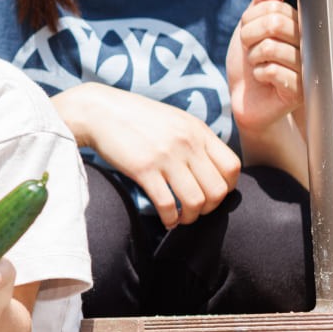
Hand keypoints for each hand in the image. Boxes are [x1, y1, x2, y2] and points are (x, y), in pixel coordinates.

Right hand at [55, 83, 239, 226]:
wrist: (100, 111)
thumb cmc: (136, 117)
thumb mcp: (174, 120)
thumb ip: (194, 139)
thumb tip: (209, 166)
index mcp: (198, 131)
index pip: (232, 167)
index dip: (227, 188)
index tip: (212, 194)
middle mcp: (187, 143)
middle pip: (218, 189)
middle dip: (210, 208)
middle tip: (197, 210)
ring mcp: (166, 157)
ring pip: (196, 201)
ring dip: (192, 217)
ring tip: (182, 218)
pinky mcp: (143, 169)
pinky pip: (167, 204)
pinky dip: (170, 219)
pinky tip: (167, 220)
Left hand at [227, 0, 303, 134]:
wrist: (245, 100)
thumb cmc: (249, 64)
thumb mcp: (249, 30)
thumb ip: (260, 6)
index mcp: (298, 25)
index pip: (273, 6)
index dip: (250, 19)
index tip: (248, 34)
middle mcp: (308, 43)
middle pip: (274, 23)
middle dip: (249, 37)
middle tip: (250, 51)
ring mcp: (308, 66)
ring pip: (270, 48)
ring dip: (253, 59)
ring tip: (259, 67)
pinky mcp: (301, 89)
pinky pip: (272, 71)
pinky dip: (259, 75)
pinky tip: (265, 81)